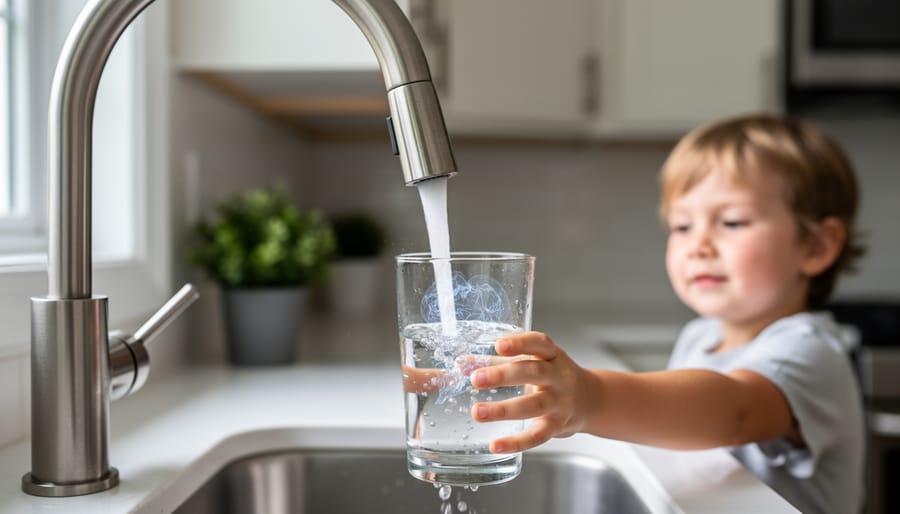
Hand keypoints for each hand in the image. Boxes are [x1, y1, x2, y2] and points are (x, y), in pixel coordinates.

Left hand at [469, 332, 598, 453]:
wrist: (592, 400)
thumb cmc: (554, 376)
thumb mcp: (533, 362)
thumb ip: (497, 362)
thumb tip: (462, 363)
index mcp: (552, 356)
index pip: (540, 344)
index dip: (520, 343)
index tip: (498, 345)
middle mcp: (559, 377)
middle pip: (533, 373)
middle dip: (504, 376)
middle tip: (475, 378)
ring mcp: (560, 403)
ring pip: (533, 405)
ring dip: (504, 410)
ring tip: (477, 412)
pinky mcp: (558, 426)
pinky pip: (537, 436)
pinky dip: (516, 442)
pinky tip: (495, 445)